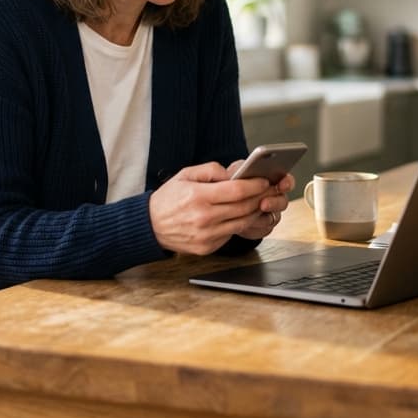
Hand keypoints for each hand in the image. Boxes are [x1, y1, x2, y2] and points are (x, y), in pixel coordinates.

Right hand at [149, 162, 277, 254]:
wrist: (150, 226)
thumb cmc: (168, 198)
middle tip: (267, 191)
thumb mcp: (185, 174)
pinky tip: (241, 215)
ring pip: (242, 223)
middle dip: (260, 197)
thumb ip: (211, 170)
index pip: (237, 191)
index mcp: (198, 196)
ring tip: (257, 202)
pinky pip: (231, 234)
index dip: (255, 185)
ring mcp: (206, 235)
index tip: (263, 181)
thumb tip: (233, 174)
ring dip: (254, 212)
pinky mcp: (207, 247)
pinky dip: (239, 223)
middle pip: (244, 208)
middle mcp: (204, 218)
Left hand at [228, 163, 293, 239]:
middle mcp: (274, 198)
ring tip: (250, 215)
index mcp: (272, 181)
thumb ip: (243, 168)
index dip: (287, 183)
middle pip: (283, 202)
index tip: (282, 184)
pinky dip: (254, 228)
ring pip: (273, 218)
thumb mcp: (236, 171)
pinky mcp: (262, 227)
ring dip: (262, 218)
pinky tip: (246, 224)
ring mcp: (270, 213)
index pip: (286, 181)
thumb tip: (246, 168)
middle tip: (264, 203)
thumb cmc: (232, 184)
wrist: (224, 202)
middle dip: (274, 203)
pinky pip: (263, 230)